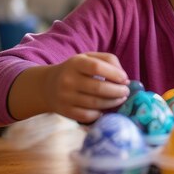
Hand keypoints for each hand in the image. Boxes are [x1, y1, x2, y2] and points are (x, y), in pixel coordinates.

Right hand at [12, 52, 130, 123]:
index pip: (97, 67)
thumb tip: (124, 78)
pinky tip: (104, 108)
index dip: (115, 74)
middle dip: (117, 91)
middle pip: (98, 88)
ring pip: (95, 103)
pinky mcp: (65, 111)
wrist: (48, 85)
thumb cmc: (76, 70)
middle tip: (126, 92)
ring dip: (113, 102)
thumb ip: (108, 61)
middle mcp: (68, 80)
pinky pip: (87, 116)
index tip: (125, 79)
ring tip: (120, 99)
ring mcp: (65, 97)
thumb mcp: (89, 58)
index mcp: (75, 63)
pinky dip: (99, 113)